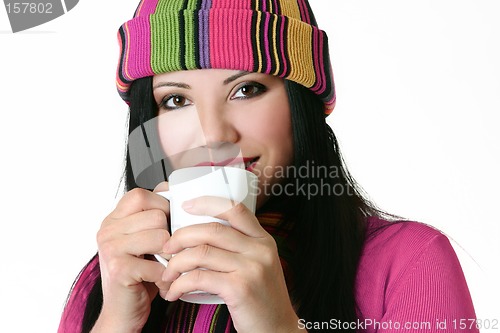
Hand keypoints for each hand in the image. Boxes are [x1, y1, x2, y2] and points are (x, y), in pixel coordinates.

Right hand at [92, 187, 170, 332]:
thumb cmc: (137, 275)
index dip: (162, 206)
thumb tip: (170, 190)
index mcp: (113, 219)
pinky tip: (160, 282)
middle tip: (165, 253)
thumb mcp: (143, 240)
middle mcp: (107, 230)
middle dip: (170, 236)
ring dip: (170, 257)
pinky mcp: (119, 269)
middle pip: (157, 215)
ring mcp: (111, 249)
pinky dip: (166, 277)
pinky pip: (159, 264)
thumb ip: (150, 216)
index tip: (168, 223)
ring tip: (164, 267)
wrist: (121, 312)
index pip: (141, 195)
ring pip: (161, 236)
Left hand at [159, 196, 300, 332]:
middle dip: (182, 236)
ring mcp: (252, 268)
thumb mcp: (259, 264)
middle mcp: (260, 249)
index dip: (207, 202)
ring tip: (167, 274)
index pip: (235, 209)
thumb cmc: (261, 297)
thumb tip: (201, 232)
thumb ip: (239, 247)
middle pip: (212, 230)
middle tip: (167, 247)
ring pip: (201, 253)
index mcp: (263, 239)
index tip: (185, 206)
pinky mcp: (240, 288)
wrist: (277, 329)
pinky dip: (180, 284)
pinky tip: (174, 292)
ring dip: (176, 263)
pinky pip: (199, 278)